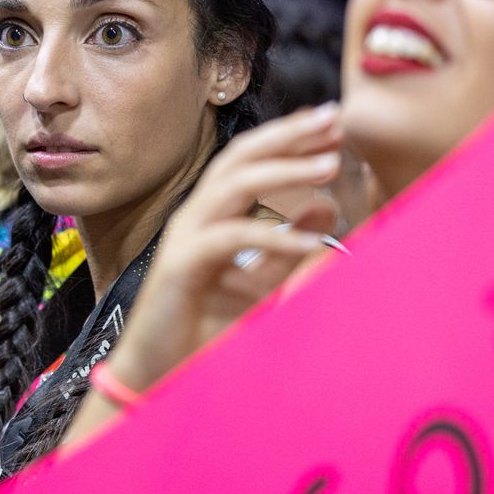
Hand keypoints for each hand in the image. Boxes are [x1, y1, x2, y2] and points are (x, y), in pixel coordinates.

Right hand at [107, 103, 342, 393]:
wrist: (160, 375)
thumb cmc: (204, 328)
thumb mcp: (260, 281)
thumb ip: (288, 245)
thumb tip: (327, 206)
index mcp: (211, 214)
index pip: (250, 160)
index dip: (289, 137)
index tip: (332, 123)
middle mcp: (195, 216)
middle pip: (241, 157)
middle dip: (289, 135)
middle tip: (334, 118)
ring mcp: (184, 236)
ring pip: (234, 185)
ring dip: (285, 171)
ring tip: (329, 166)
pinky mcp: (181, 265)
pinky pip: (231, 238)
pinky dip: (274, 238)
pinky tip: (310, 244)